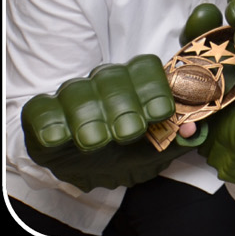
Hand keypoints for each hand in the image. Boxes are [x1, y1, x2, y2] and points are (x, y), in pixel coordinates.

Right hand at [21, 55, 193, 191]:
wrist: (86, 167)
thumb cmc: (126, 150)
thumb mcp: (156, 149)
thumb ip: (177, 138)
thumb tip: (193, 130)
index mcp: (134, 83)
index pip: (145, 68)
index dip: (155, 87)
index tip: (161, 113)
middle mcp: (103, 82)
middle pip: (113, 79)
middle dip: (124, 105)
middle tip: (130, 133)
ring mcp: (71, 95)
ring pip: (78, 92)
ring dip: (90, 116)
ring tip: (97, 141)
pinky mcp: (41, 112)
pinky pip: (41, 108)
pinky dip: (50, 122)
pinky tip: (60, 137)